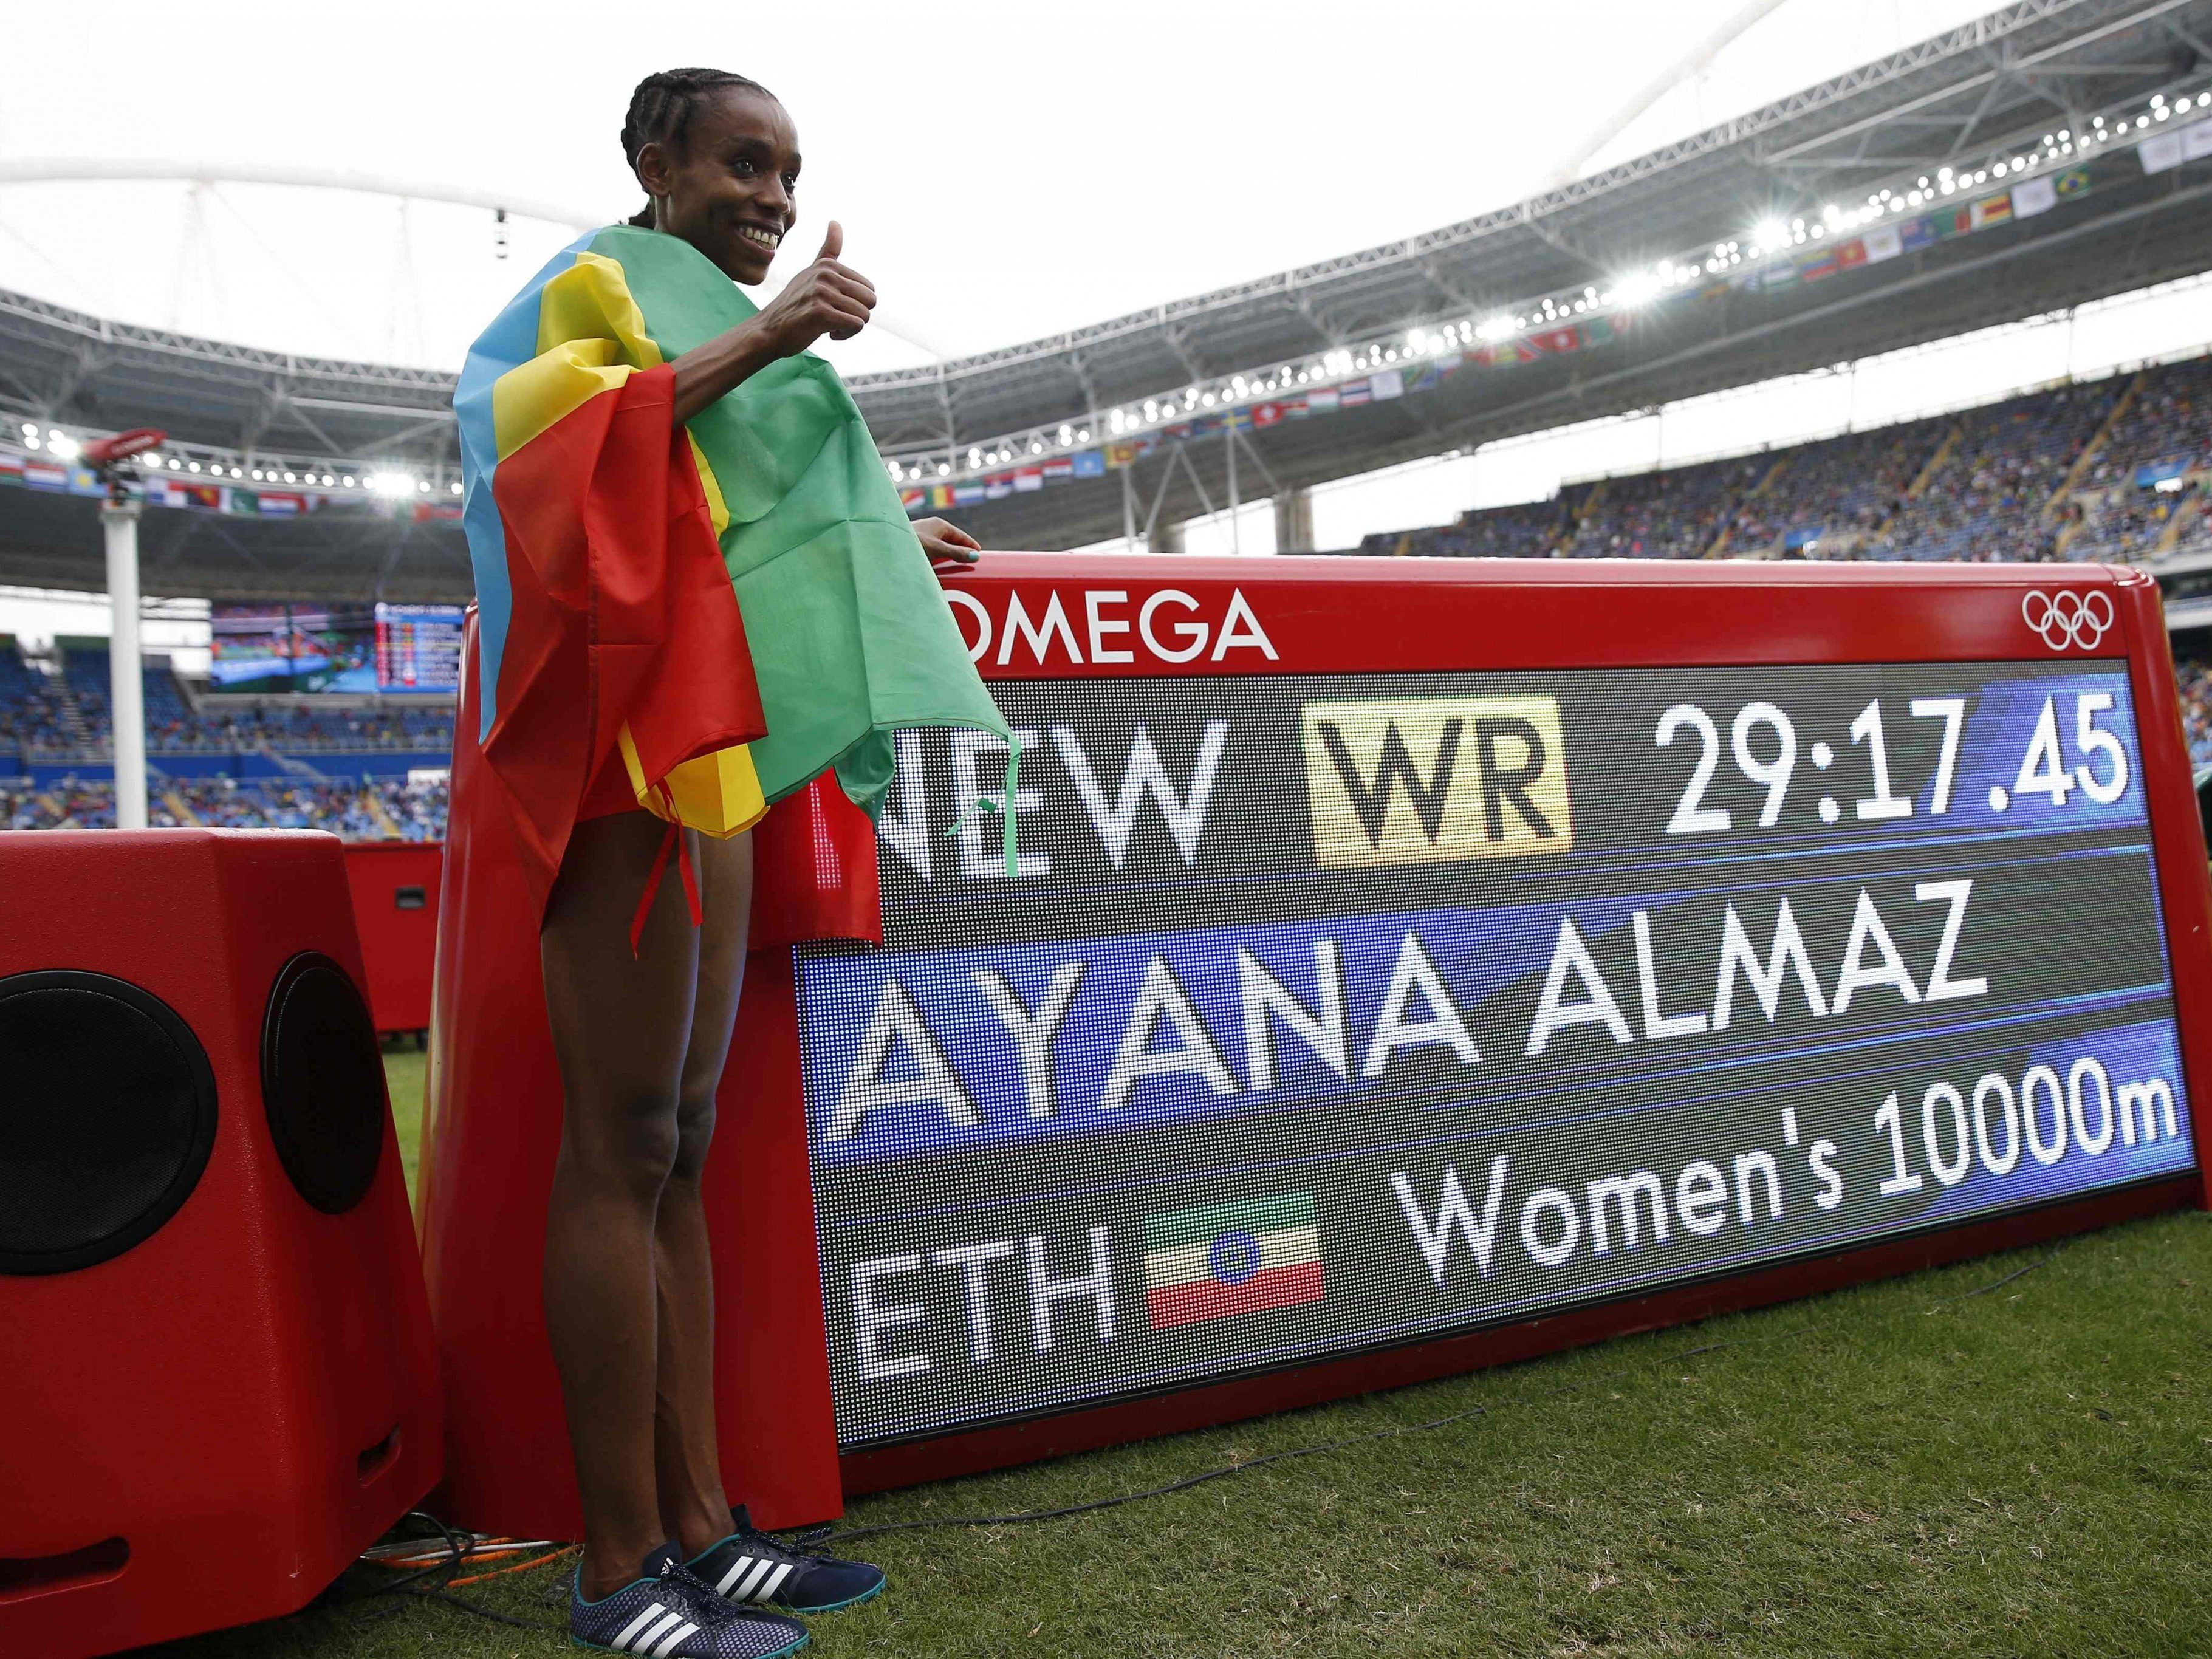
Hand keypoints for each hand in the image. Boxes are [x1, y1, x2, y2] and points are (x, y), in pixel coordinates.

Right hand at [748, 221, 875, 357]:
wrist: (768, 331)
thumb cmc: (794, 306)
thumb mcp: (811, 273)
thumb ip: (828, 252)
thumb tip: (835, 221)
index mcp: (828, 265)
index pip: (869, 289)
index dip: (855, 304)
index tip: (834, 307)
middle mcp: (826, 275)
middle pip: (871, 301)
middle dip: (857, 315)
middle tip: (834, 318)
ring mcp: (822, 292)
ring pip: (864, 315)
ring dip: (850, 328)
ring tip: (829, 325)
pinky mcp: (820, 313)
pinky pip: (856, 325)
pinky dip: (845, 334)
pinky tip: (827, 333)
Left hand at [913, 517, 980, 570]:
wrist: (887, 546)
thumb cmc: (911, 544)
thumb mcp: (937, 549)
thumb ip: (956, 553)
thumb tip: (975, 556)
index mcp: (939, 524)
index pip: (960, 535)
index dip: (970, 544)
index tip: (979, 552)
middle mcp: (931, 527)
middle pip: (951, 539)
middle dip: (960, 549)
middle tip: (970, 559)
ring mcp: (922, 535)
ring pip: (941, 544)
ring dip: (949, 553)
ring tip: (957, 562)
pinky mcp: (914, 544)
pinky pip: (932, 549)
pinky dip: (939, 555)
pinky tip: (938, 563)